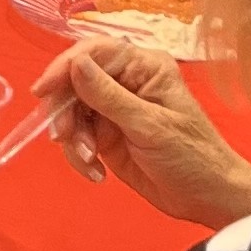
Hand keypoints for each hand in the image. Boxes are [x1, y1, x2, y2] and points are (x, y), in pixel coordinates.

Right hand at [33, 37, 250, 227]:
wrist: (208, 198)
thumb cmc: (192, 157)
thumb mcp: (149, 126)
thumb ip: (109, 95)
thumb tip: (75, 63)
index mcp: (144, 67)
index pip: (93, 53)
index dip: (63, 68)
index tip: (43, 91)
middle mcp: (125, 82)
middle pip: (74, 82)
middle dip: (65, 111)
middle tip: (64, 138)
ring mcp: (114, 109)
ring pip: (71, 112)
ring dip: (72, 139)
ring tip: (90, 162)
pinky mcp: (107, 135)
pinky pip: (77, 138)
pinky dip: (79, 156)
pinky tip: (97, 173)